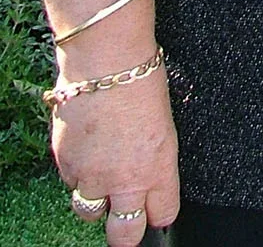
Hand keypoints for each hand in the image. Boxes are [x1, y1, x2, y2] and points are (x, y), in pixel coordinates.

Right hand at [53, 69, 179, 244]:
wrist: (106, 63)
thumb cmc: (142, 80)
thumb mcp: (164, 123)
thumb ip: (155, 157)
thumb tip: (149, 171)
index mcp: (158, 168)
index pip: (162, 215)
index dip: (160, 212)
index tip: (157, 209)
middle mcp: (125, 181)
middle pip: (124, 235)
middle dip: (126, 229)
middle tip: (127, 217)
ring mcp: (92, 177)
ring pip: (89, 213)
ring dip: (96, 199)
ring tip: (103, 176)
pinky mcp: (67, 166)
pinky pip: (71, 183)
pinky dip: (78, 173)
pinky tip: (87, 149)